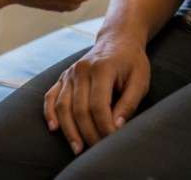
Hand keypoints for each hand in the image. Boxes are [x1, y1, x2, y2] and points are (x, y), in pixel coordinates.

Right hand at [44, 33, 150, 154]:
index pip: (99, 105)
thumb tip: (116, 126)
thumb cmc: (132, 62)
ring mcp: (69, 73)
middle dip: (88, 133)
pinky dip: (49, 113)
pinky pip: (50, 97)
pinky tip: (54, 128)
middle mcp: (82, 69)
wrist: (117, 40)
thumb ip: (130, 103)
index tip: (111, 142)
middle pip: (79, 109)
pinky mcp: (63, 77)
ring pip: (63, 106)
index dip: (104, 127)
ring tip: (78, 149)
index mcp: (102, 68)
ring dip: (69, 130)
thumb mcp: (140, 80)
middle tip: (97, 151)